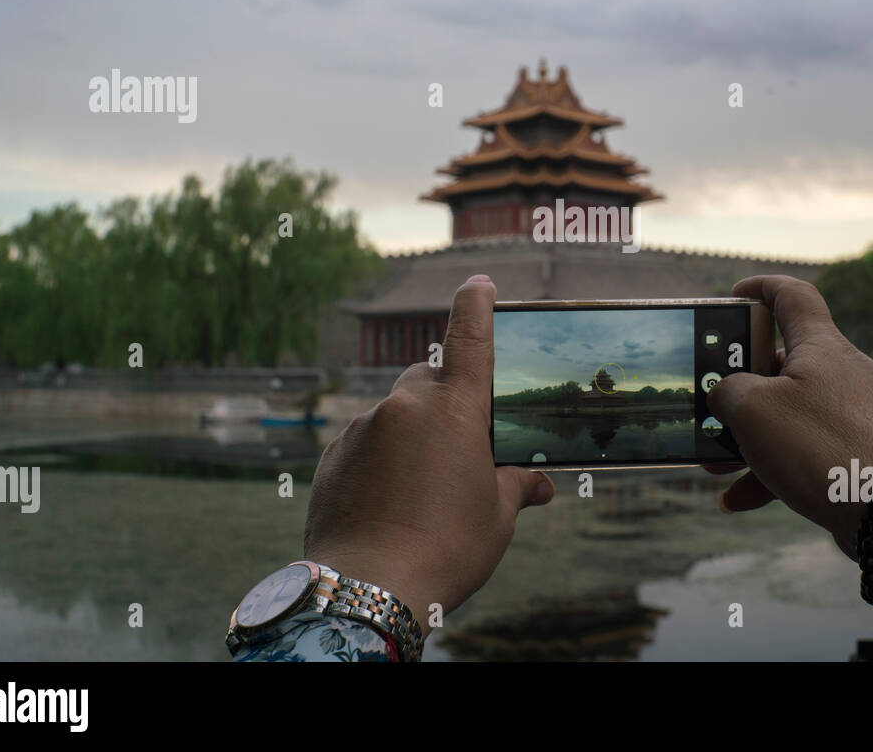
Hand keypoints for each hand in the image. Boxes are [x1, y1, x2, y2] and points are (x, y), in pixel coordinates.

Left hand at [303, 275, 553, 632]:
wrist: (367, 589)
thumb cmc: (445, 549)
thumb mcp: (496, 516)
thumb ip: (515, 486)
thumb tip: (537, 484)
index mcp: (452, 408)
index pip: (468, 336)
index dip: (475, 305)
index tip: (477, 284)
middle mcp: (404, 406)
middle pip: (429, 380)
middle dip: (446, 400)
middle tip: (462, 445)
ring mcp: (363, 429)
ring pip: (396, 415)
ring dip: (412, 436)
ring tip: (424, 490)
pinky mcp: (334, 457)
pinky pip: (367, 444)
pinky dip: (382, 459)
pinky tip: (392, 502)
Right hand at [707, 275, 872, 558]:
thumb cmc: (820, 448)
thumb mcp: (752, 410)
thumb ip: (727, 391)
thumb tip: (727, 397)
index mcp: (821, 346)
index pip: (793, 296)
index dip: (761, 288)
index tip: (735, 296)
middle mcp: (843, 372)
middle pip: (782, 363)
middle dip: (739, 388)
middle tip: (709, 406)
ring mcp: (855, 413)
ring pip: (790, 414)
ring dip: (749, 437)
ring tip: (716, 466)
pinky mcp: (861, 450)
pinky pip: (808, 450)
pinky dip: (773, 469)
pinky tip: (741, 499)